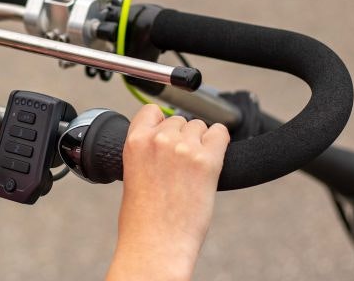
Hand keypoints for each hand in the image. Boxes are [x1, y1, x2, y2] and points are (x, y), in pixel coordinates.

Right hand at [107, 105, 229, 280]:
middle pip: (179, 120)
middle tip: (180, 164)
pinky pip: (221, 134)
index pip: (151, 110)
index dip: (160, 122)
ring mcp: (184, 148)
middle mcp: (159, 139)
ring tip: (192, 169)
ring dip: (199, 142)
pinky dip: (219, 142)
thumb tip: (165, 137)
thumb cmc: (142, 218)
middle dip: (181, 137)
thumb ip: (146, 149)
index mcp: (135, 141)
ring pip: (199, 127)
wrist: (156, 244)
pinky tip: (212, 158)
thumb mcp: (132, 172)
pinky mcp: (208, 160)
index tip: (164, 135)